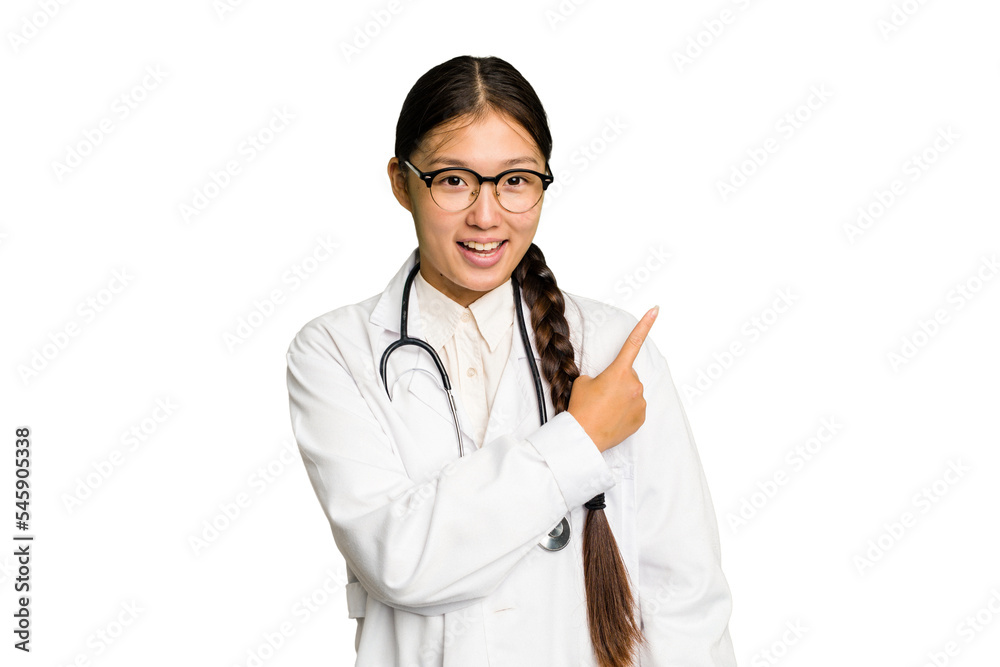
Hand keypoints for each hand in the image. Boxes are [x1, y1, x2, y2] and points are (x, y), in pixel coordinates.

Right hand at [568, 306, 658, 452]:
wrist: (584, 437)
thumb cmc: (581, 408)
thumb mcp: (584, 383)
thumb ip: (600, 376)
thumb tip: (610, 383)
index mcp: (618, 371)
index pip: (633, 342)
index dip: (645, 324)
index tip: (655, 310)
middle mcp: (634, 384)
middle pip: (628, 375)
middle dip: (617, 382)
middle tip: (601, 396)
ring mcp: (640, 401)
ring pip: (632, 393)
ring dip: (621, 397)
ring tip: (605, 409)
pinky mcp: (641, 417)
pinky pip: (635, 408)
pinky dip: (626, 411)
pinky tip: (613, 418)